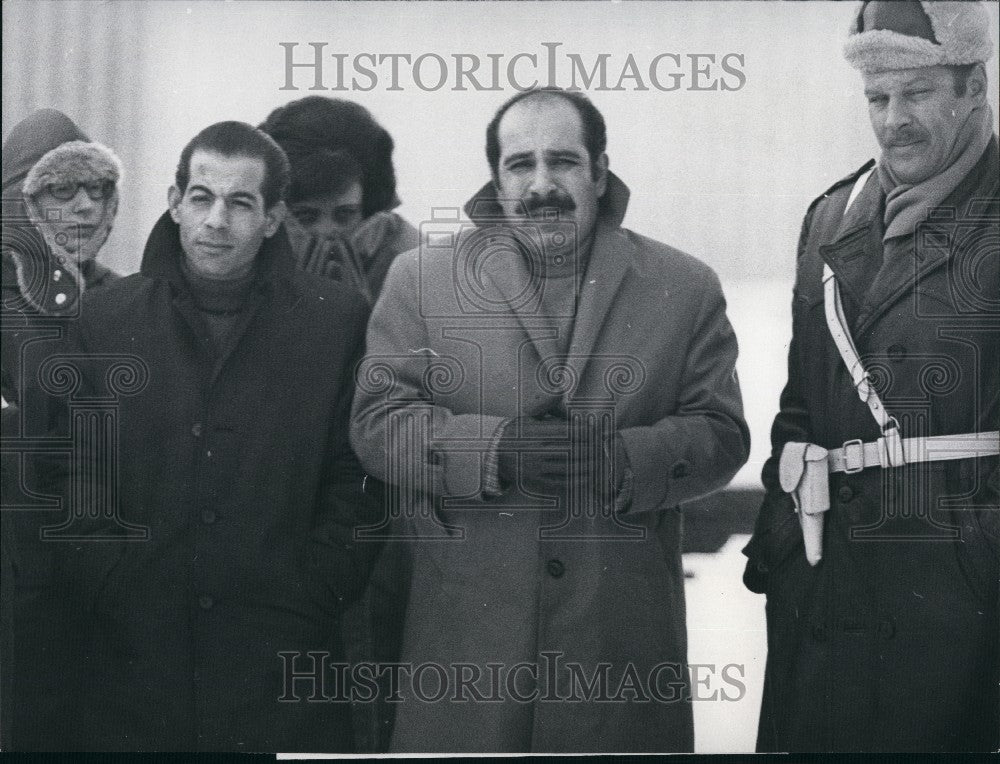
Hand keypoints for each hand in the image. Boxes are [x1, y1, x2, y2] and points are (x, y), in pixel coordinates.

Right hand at [497, 413, 621, 497]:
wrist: (495, 454)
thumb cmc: (517, 432)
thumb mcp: (528, 415)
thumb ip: (546, 405)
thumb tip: (561, 391)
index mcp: (533, 431)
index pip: (565, 431)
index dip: (583, 431)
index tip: (595, 430)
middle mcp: (533, 449)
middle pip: (569, 449)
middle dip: (589, 448)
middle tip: (602, 446)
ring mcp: (534, 467)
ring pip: (567, 466)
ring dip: (586, 465)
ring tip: (599, 461)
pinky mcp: (534, 480)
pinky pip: (559, 482)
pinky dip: (576, 480)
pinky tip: (587, 477)